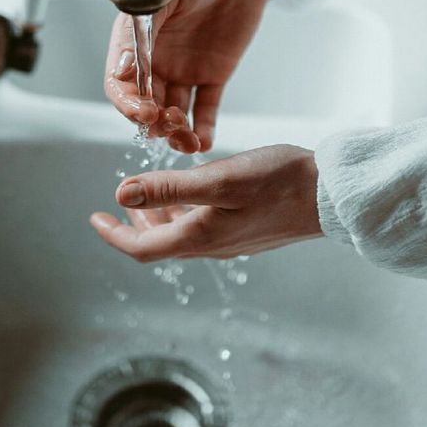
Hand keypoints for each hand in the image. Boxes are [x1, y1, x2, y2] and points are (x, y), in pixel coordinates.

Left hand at [90, 144, 321, 261]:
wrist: (330, 196)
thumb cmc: (279, 182)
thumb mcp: (219, 179)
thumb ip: (169, 187)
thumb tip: (121, 195)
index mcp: (200, 236)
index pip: (143, 247)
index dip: (114, 235)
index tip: (95, 218)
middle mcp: (212, 246)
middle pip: (160, 244)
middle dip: (133, 227)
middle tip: (118, 207)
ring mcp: (231, 241)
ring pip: (181, 236)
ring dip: (159, 219)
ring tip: (148, 198)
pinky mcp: (246, 231)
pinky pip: (203, 229)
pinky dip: (184, 213)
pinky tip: (191, 193)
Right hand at [105, 0, 273, 153]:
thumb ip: (143, 26)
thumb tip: (123, 68)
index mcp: (135, 39)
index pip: (120, 82)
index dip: (127, 103)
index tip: (144, 111)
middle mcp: (156, 59)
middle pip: (145, 105)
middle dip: (153, 122)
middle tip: (168, 124)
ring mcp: (184, 69)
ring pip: (173, 112)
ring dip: (176, 131)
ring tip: (187, 140)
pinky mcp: (213, 74)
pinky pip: (205, 108)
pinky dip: (203, 128)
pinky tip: (203, 141)